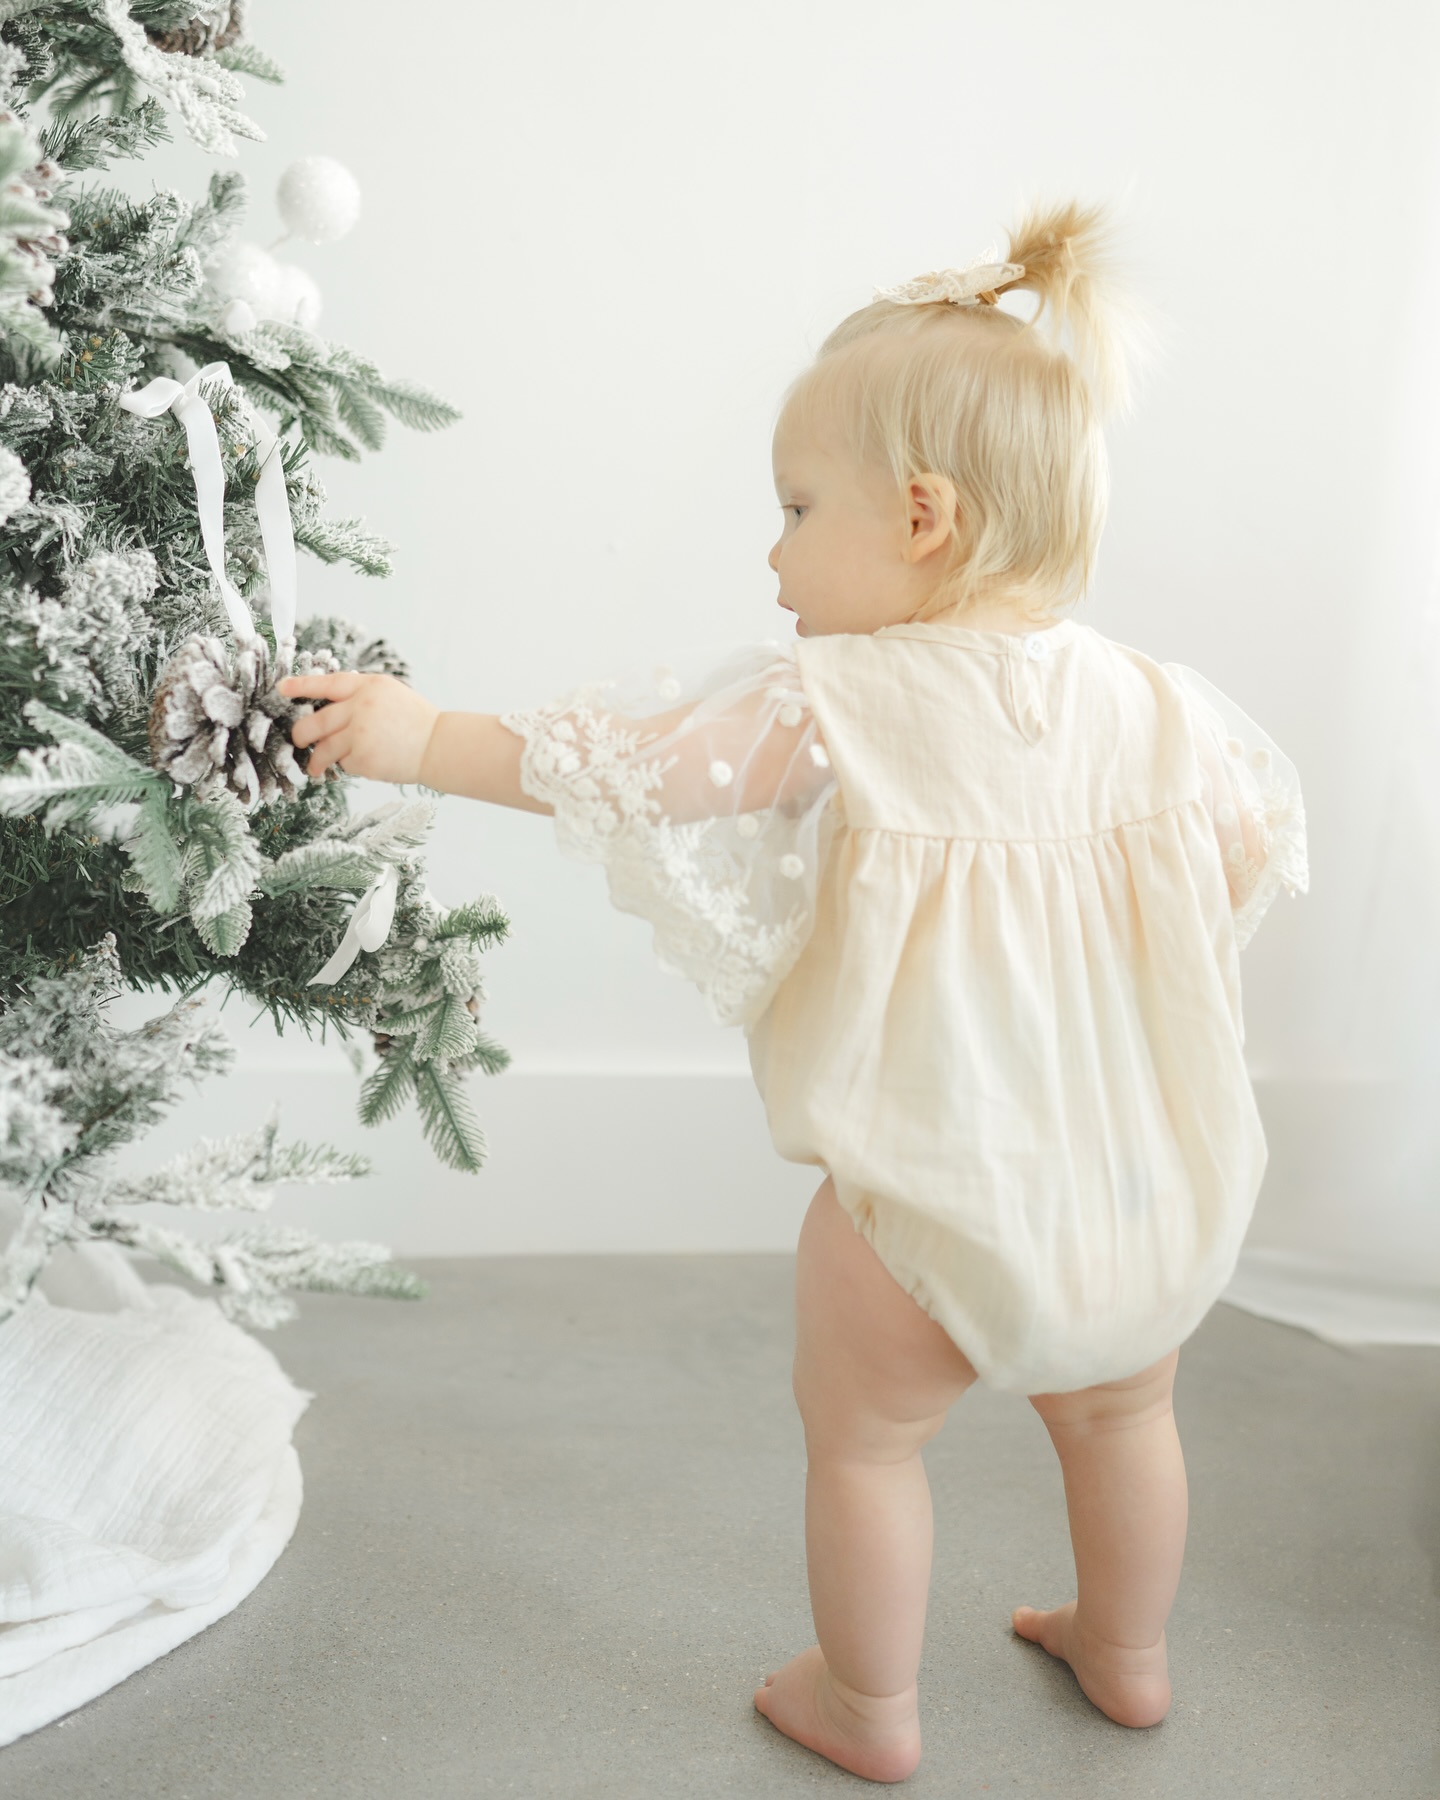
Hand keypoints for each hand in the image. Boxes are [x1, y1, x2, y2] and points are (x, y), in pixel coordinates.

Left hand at [278, 671, 439, 782]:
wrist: (438, 746)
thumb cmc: (414, 720)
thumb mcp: (389, 694)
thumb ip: (360, 694)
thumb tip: (328, 705)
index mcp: (367, 687)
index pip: (327, 684)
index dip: (302, 686)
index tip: (282, 688)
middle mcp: (360, 708)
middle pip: (314, 723)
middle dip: (301, 734)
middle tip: (299, 740)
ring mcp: (360, 735)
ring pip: (323, 749)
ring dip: (316, 760)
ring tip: (315, 767)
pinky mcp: (364, 760)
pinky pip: (344, 764)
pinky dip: (349, 765)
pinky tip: (365, 763)